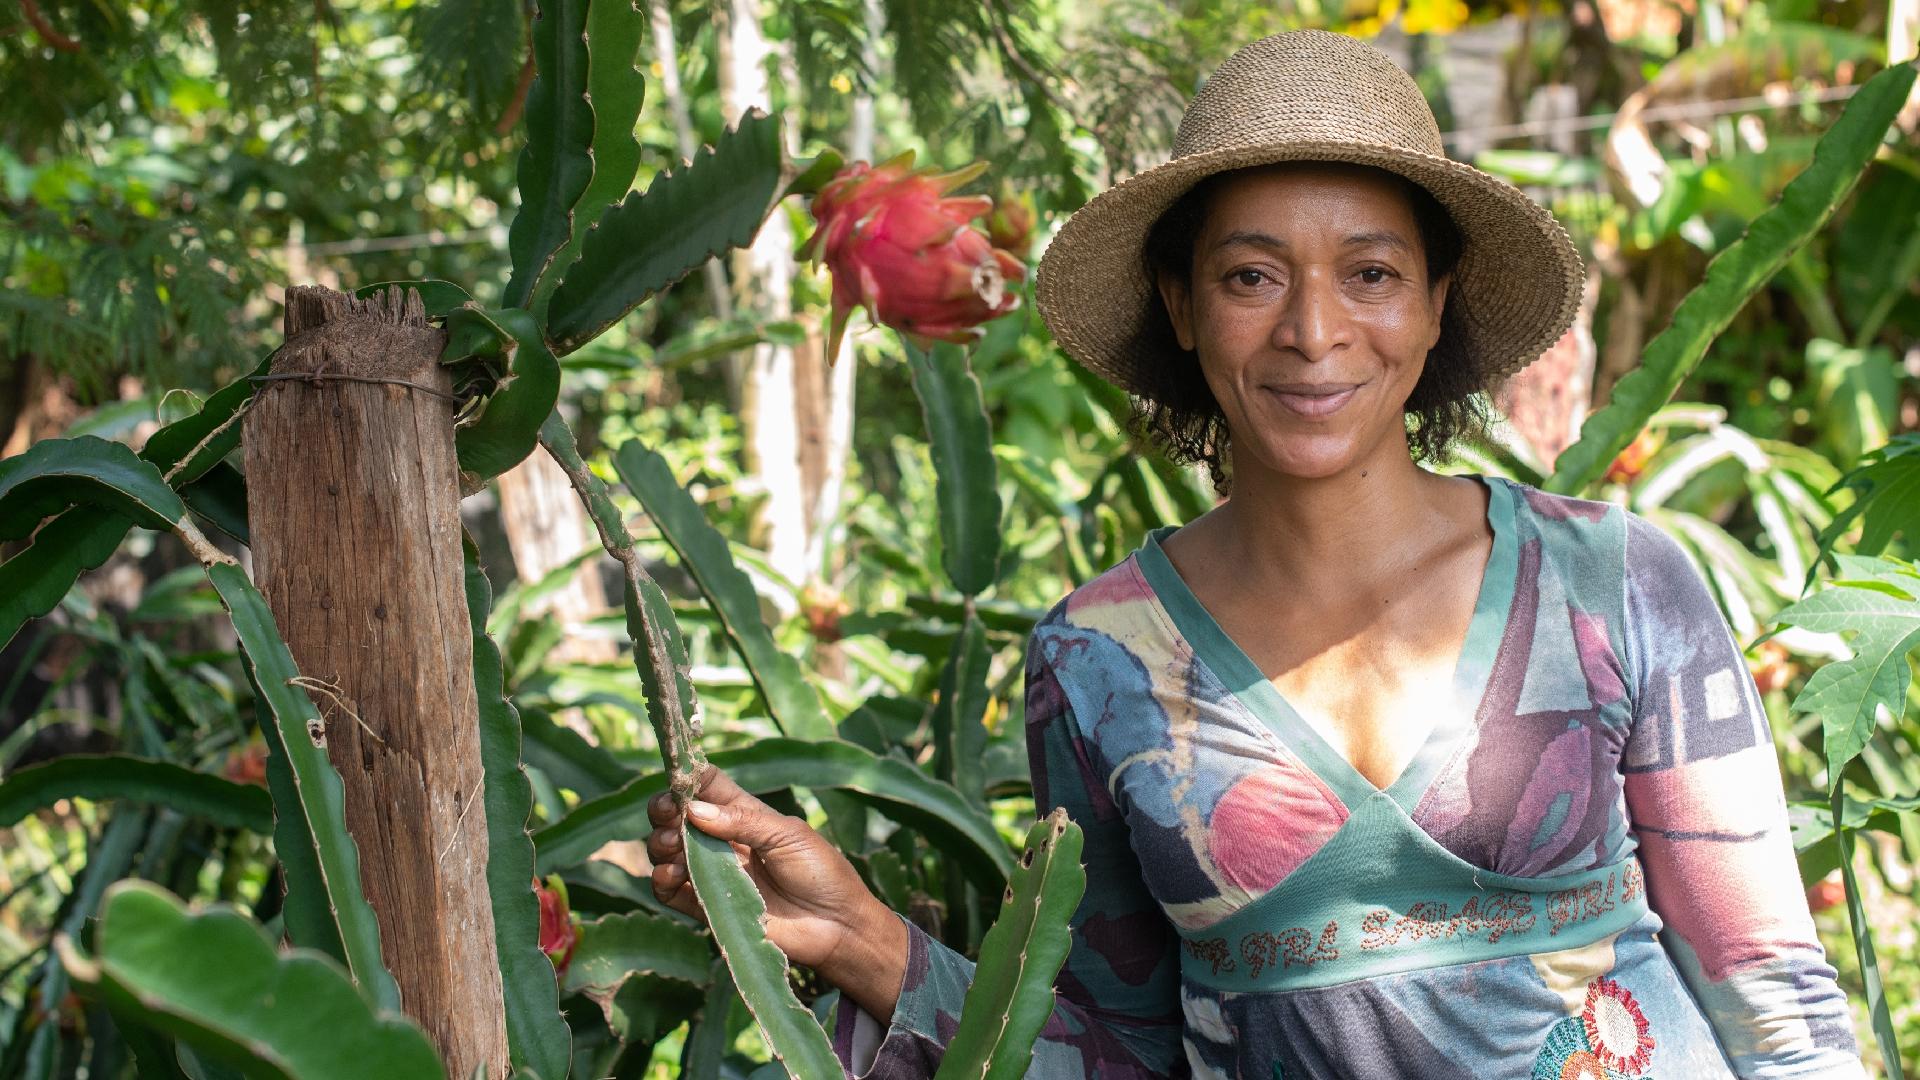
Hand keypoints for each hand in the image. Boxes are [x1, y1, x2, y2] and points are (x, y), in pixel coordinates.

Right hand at [646, 764, 908, 1020]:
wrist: (836, 927)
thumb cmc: (820, 872)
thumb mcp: (787, 835)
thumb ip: (742, 821)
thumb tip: (693, 809)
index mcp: (744, 815)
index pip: (707, 788)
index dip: (688, 778)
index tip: (677, 777)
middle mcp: (723, 841)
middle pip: (678, 818)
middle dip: (665, 810)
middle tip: (670, 813)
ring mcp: (714, 874)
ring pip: (669, 852)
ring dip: (661, 844)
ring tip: (672, 845)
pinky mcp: (709, 907)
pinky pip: (672, 893)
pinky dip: (663, 881)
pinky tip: (671, 874)